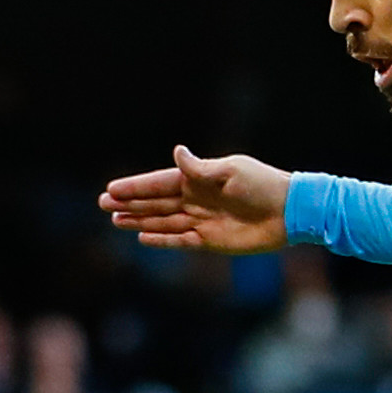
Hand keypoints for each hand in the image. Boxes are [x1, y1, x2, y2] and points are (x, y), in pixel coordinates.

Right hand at [99, 147, 290, 254]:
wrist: (289, 212)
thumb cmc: (262, 185)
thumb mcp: (231, 171)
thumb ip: (200, 168)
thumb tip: (176, 152)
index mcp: (199, 179)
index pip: (160, 183)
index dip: (135, 186)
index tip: (111, 188)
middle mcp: (196, 199)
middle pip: (156, 203)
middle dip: (129, 203)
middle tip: (102, 204)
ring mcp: (202, 220)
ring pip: (163, 221)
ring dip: (139, 221)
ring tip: (115, 221)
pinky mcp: (211, 240)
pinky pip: (180, 240)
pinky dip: (162, 239)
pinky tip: (143, 238)